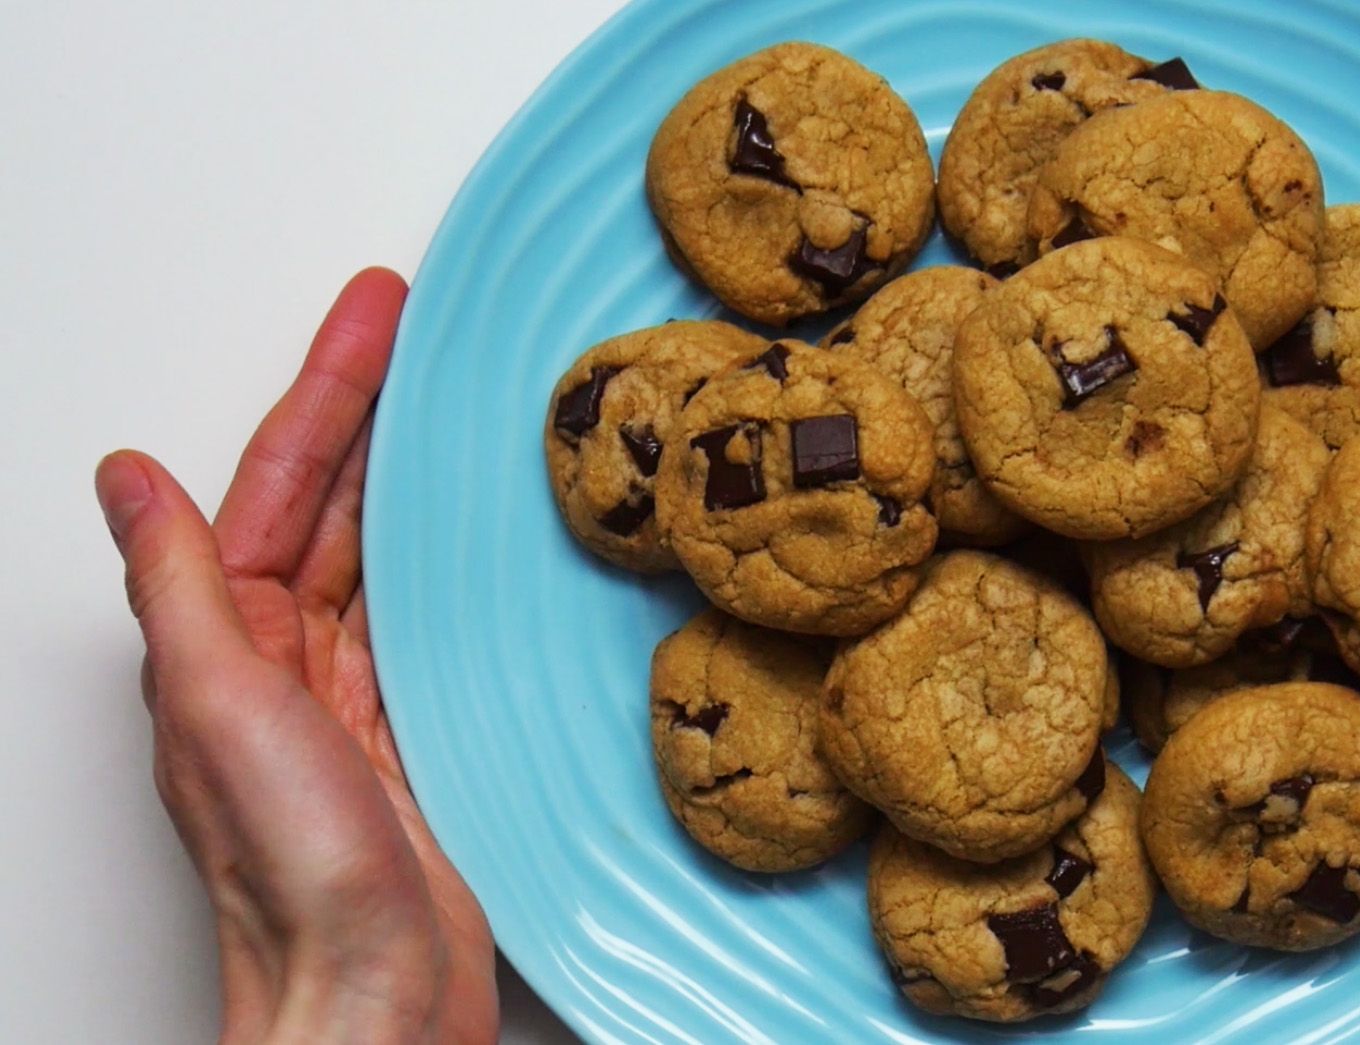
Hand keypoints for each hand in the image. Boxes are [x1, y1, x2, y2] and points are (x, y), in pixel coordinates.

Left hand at [96, 270, 496, 1042]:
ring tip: (442, 401)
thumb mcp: (217, 700)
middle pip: (326, 503)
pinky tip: (462, 534)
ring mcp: (340, 701)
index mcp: (220, 641)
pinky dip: (436, 560)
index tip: (370, 316)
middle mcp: (274, 663)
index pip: (275, 483)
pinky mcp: (403, 738)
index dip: (325, 390)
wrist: (370, 990)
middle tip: (410, 324)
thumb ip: (181, 583)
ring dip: (403, 472)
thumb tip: (122, 479)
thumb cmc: (293, 870)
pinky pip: (415, 617)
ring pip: (374, 554)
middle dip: (366, 407)